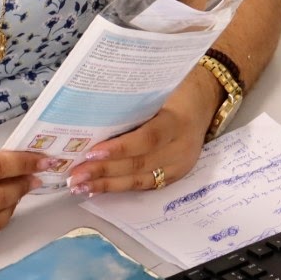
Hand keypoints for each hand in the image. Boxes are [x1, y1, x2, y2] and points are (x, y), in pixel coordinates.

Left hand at [65, 67, 220, 195]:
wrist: (205, 101)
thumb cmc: (176, 91)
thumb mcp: (158, 92)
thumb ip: (132, 105)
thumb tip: (91, 115)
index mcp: (176, 123)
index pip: (147, 139)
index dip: (119, 149)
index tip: (91, 153)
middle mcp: (180, 149)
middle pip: (139, 164)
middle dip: (104, 171)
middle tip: (75, 176)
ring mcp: (179, 166)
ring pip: (139, 180)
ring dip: (107, 185)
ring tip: (80, 186)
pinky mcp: (174, 176)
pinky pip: (144, 185)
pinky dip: (119, 187)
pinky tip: (98, 188)